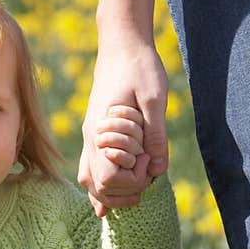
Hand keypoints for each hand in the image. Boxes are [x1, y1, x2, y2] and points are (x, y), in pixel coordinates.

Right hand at [78, 41, 168, 216]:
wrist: (122, 44)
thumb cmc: (140, 67)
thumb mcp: (155, 99)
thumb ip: (156, 135)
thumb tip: (158, 171)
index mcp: (103, 131)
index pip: (108, 178)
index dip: (132, 179)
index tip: (149, 161)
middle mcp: (91, 138)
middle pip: (97, 186)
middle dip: (124, 191)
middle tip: (147, 176)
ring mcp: (91, 137)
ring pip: (90, 181)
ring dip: (112, 192)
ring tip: (136, 189)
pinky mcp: (96, 134)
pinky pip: (90, 169)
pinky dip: (100, 187)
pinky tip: (105, 205)